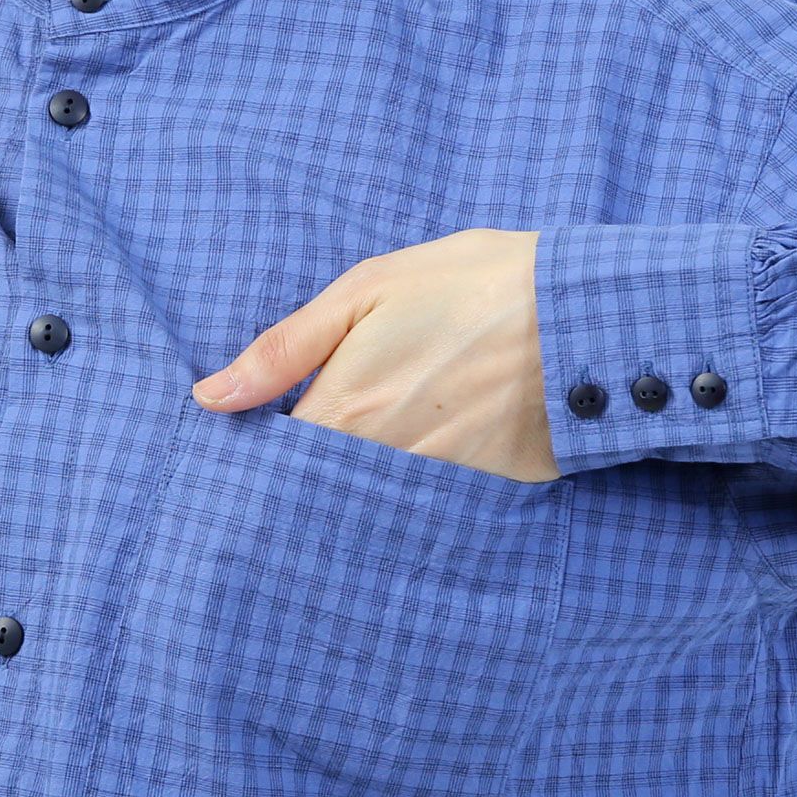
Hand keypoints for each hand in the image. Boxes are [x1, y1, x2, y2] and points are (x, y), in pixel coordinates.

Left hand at [191, 227, 561, 482]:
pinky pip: (429, 510)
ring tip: (384, 447)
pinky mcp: (484, 495)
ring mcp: (436, 486)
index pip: (271, 461)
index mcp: (343, 411)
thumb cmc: (474, 286)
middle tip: (321, 451)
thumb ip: (285, 349)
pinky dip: (417, 496)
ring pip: (370, 504)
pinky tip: (431, 461)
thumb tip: (211, 397)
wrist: (586, 312)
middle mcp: (382, 462)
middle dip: (306, 479)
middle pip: (317, 492)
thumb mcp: (369, 290)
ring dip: (358, 487)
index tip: (261, 444)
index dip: (260, 454)